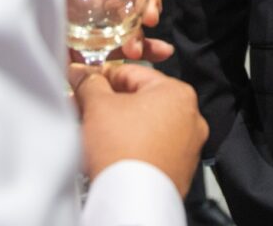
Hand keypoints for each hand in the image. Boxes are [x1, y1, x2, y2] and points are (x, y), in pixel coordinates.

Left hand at [64, 0, 173, 64]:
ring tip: (144, 49)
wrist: (15, 37)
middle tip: (150, 18)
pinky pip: (124, 51)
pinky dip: (146, 52)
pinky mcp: (96, 51)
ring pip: (133, 27)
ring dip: (145, 35)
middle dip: (147, 6)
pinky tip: (161, 53)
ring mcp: (100, 27)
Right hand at [70, 62, 207, 196]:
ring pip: (146, 125)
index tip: (86, 83)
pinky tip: (113, 153)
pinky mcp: (181, 169)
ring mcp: (188, 145)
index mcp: (177, 92)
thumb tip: (82, 74)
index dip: (102, 77)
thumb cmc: (123, 151)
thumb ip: (89, 84)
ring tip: (95, 134)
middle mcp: (190, 117)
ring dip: (120, 126)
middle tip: (85, 109)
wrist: (133, 200)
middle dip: (110, 105)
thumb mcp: (98, 106)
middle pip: (140, 100)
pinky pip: (153, 148)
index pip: (132, 73)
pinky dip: (134, 146)